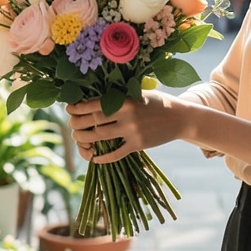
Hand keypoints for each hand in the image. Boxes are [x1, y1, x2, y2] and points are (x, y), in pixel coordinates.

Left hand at [65, 90, 191, 164]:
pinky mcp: (138, 145)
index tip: (69, 110)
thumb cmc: (158, 102)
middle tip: (71, 125)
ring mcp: (132, 131)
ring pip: (100, 137)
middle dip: (77, 124)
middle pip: (93, 121)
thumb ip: (119, 96)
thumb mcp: (139, 93)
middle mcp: (126, 115)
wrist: (181, 117)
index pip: (94, 104)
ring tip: (79, 139)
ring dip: (85, 139)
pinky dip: (103, 157)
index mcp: (124, 100)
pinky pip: (115, 153)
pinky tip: (95, 158)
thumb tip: (94, 98)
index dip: (78, 108)